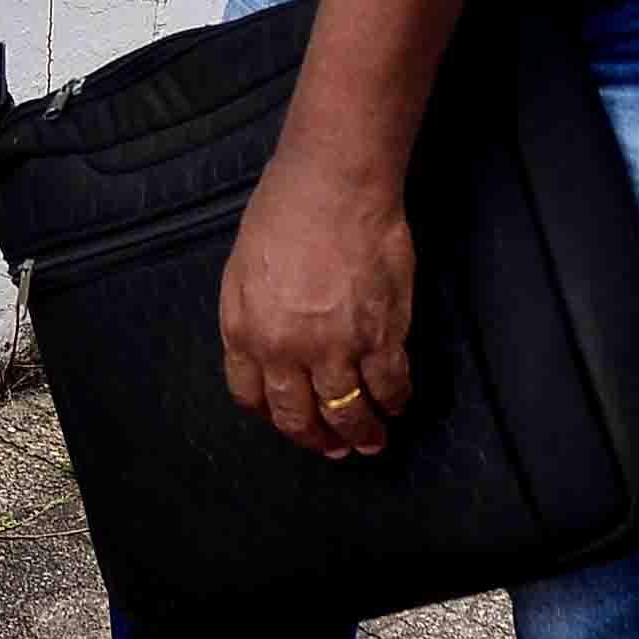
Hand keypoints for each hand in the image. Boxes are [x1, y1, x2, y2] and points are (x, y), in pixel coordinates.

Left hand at [219, 159, 414, 459]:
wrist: (333, 188)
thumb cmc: (282, 215)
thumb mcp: (241, 271)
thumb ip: (247, 317)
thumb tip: (261, 352)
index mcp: (247, 334)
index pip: (253, 397)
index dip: (273, 416)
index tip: (289, 421)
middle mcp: (287, 352)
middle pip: (299, 416)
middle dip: (317, 439)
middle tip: (333, 450)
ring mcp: (336, 349)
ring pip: (347, 412)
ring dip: (361, 434)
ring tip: (371, 443)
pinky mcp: (381, 337)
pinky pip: (389, 385)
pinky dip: (395, 402)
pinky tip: (398, 405)